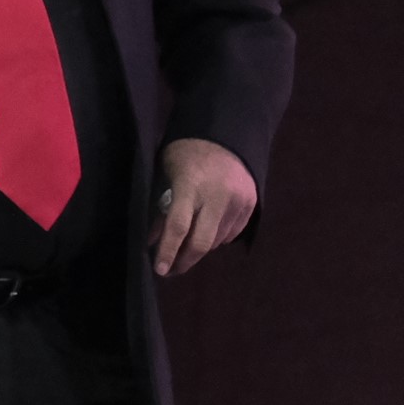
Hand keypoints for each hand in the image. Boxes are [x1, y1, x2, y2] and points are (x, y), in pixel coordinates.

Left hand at [148, 138, 256, 276]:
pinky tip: (206, 231)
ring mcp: (237, 201)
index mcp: (191, 185)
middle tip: (171, 270)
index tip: (159, 269)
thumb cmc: (186, 153)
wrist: (225, 134)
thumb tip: (152, 240)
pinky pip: (231, 233)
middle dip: (184, 261)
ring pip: (216, 241)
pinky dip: (216, 238)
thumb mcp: (167, 175)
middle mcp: (217, 196)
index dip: (168, 251)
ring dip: (199, 248)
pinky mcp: (251, 205)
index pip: (178, 226)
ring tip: (186, 247)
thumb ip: (161, 207)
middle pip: (201, 242)